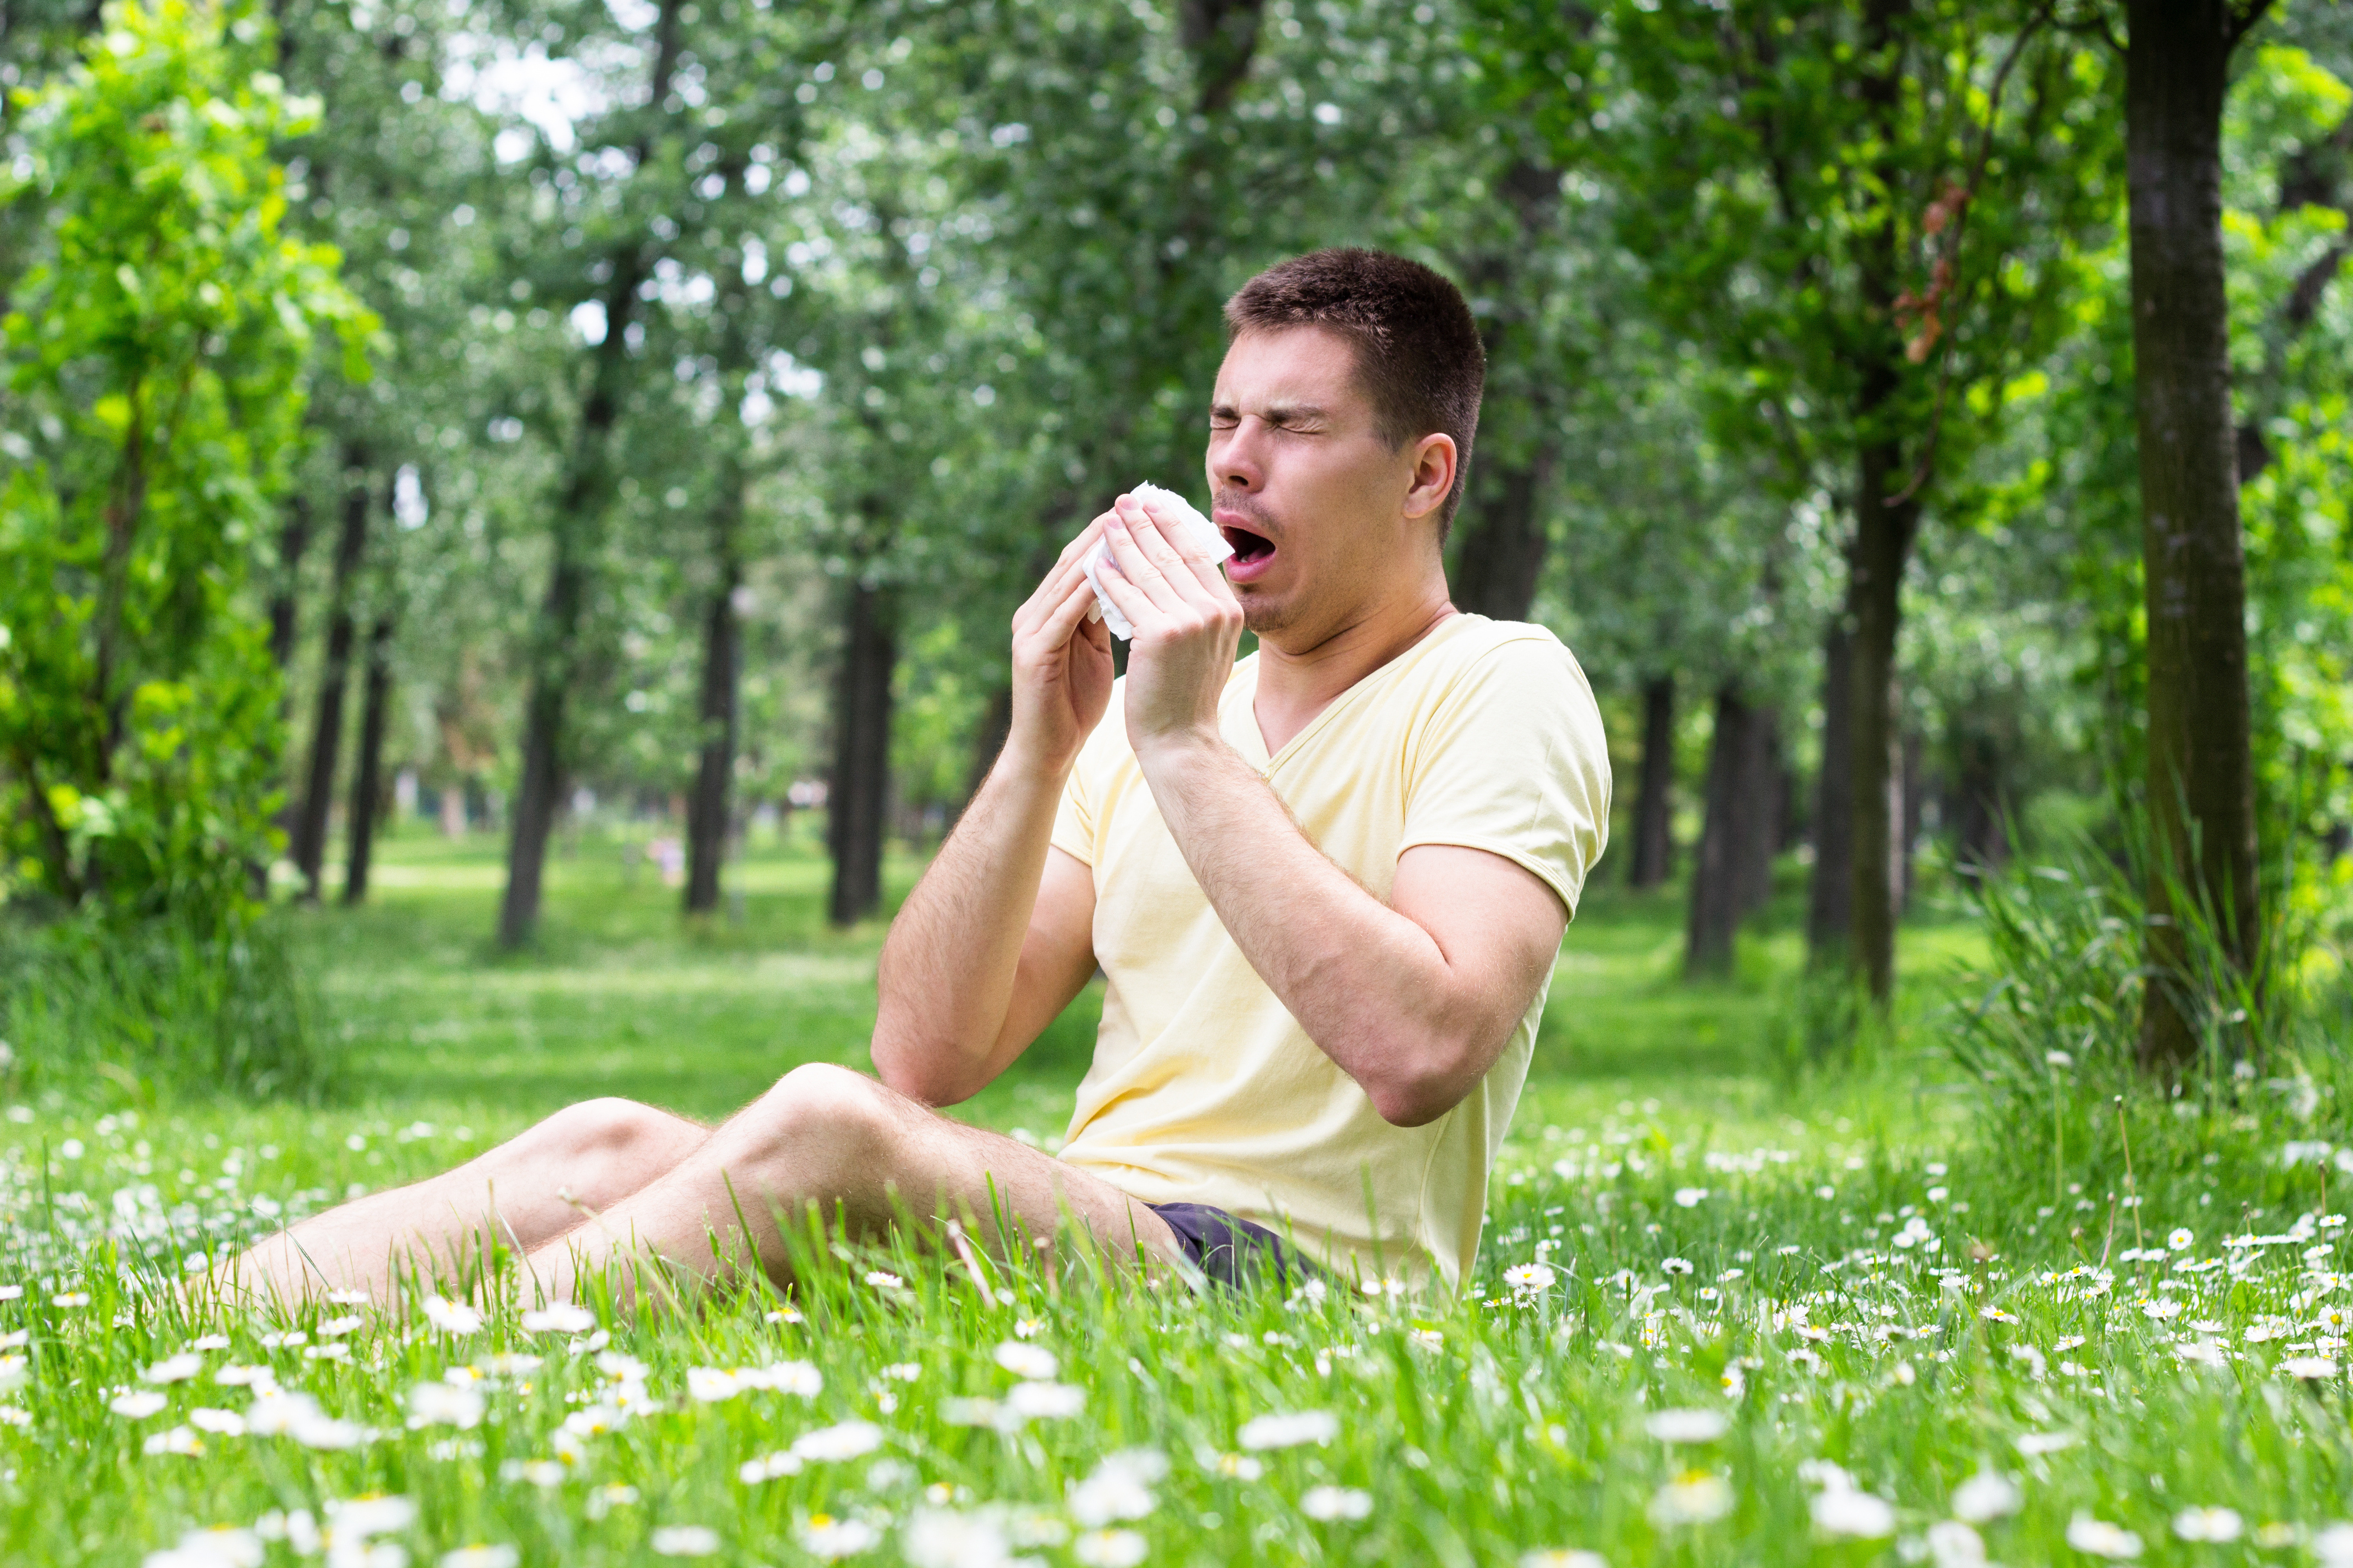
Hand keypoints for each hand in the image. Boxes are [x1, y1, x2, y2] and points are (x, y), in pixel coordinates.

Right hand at [1003, 514, 1115, 776]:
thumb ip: (1106, 615)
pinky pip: (1062, 615)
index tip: (1144, 512)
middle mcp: (1034, 612)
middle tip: (1136, 505)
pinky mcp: (1032, 653)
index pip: (1082, 560)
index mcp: (1051, 610)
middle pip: (1071, 560)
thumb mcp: (1096, 649)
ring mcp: (1029, 631)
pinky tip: (1107, 575)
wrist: (1050, 750)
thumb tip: (1136, 584)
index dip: (1111, 534)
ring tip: (1125, 529)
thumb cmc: (1076, 702)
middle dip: (1105, 532)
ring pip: (1065, 581)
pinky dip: (1084, 593)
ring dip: (1096, 553)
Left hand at [1093, 490, 1243, 760]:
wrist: (1181, 741)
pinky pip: (1128, 596)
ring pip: (1148, 570)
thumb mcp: (1205, 646)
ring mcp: (1190, 621)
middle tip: (1125, 500)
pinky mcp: (1161, 633)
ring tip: (1106, 521)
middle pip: (1173, 554)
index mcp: (1228, 610)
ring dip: (1123, 541)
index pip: (1197, 556)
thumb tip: (1183, 568)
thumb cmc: (1186, 696)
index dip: (1173, 527)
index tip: (1154, 505)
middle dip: (1146, 523)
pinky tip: (1093, 562)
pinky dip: (1108, 577)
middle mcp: (1215, 611)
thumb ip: (1199, 608)